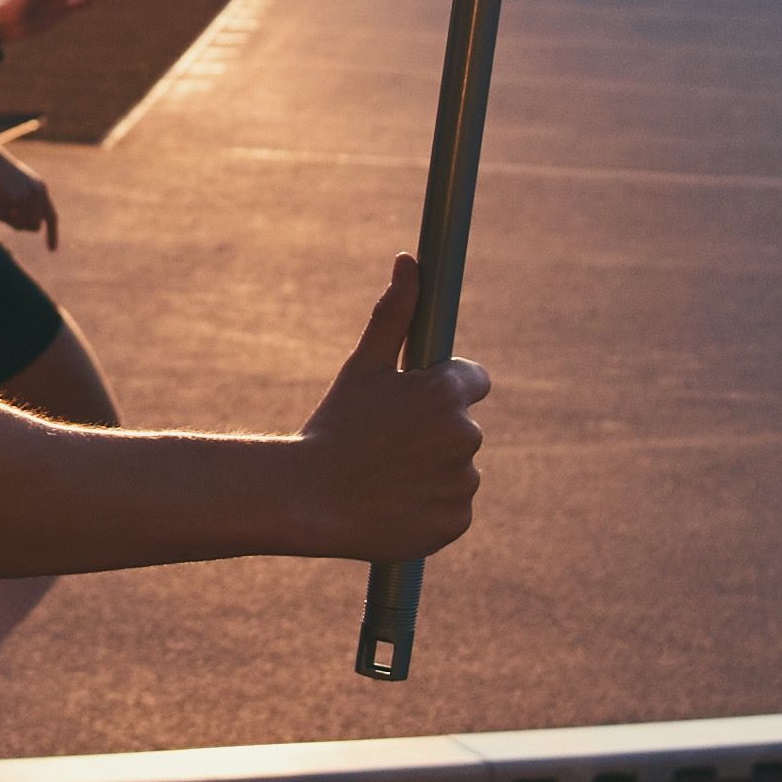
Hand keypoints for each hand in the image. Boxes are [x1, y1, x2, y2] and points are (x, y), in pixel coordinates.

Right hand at [0, 135, 58, 248]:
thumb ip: (26, 207)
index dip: (52, 234)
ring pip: (19, 225)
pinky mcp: (15, 198)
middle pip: (33, 226)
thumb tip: (34, 227)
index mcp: (40, 189)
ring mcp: (28, 196)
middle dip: (18, 224)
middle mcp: (39, 193)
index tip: (52, 250)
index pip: (51, 216)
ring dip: (6, 218)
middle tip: (4, 209)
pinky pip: (5, 218)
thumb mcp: (14, 188)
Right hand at [289, 263, 488, 560]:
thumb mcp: (363, 366)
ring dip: (431, 470)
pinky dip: (429, 506)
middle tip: (385, 443)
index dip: (441, 389)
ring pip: (457, 469)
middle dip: (432, 431)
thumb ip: (395, 313)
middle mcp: (465, 437)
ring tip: (383, 476)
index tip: (413, 403)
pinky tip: (392, 504)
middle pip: (461, 426)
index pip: (474, 379)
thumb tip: (411, 260)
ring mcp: (463, 483)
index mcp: (446, 393)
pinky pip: (452, 507)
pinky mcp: (456, 522)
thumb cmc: (334, 425)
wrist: (307, 500)